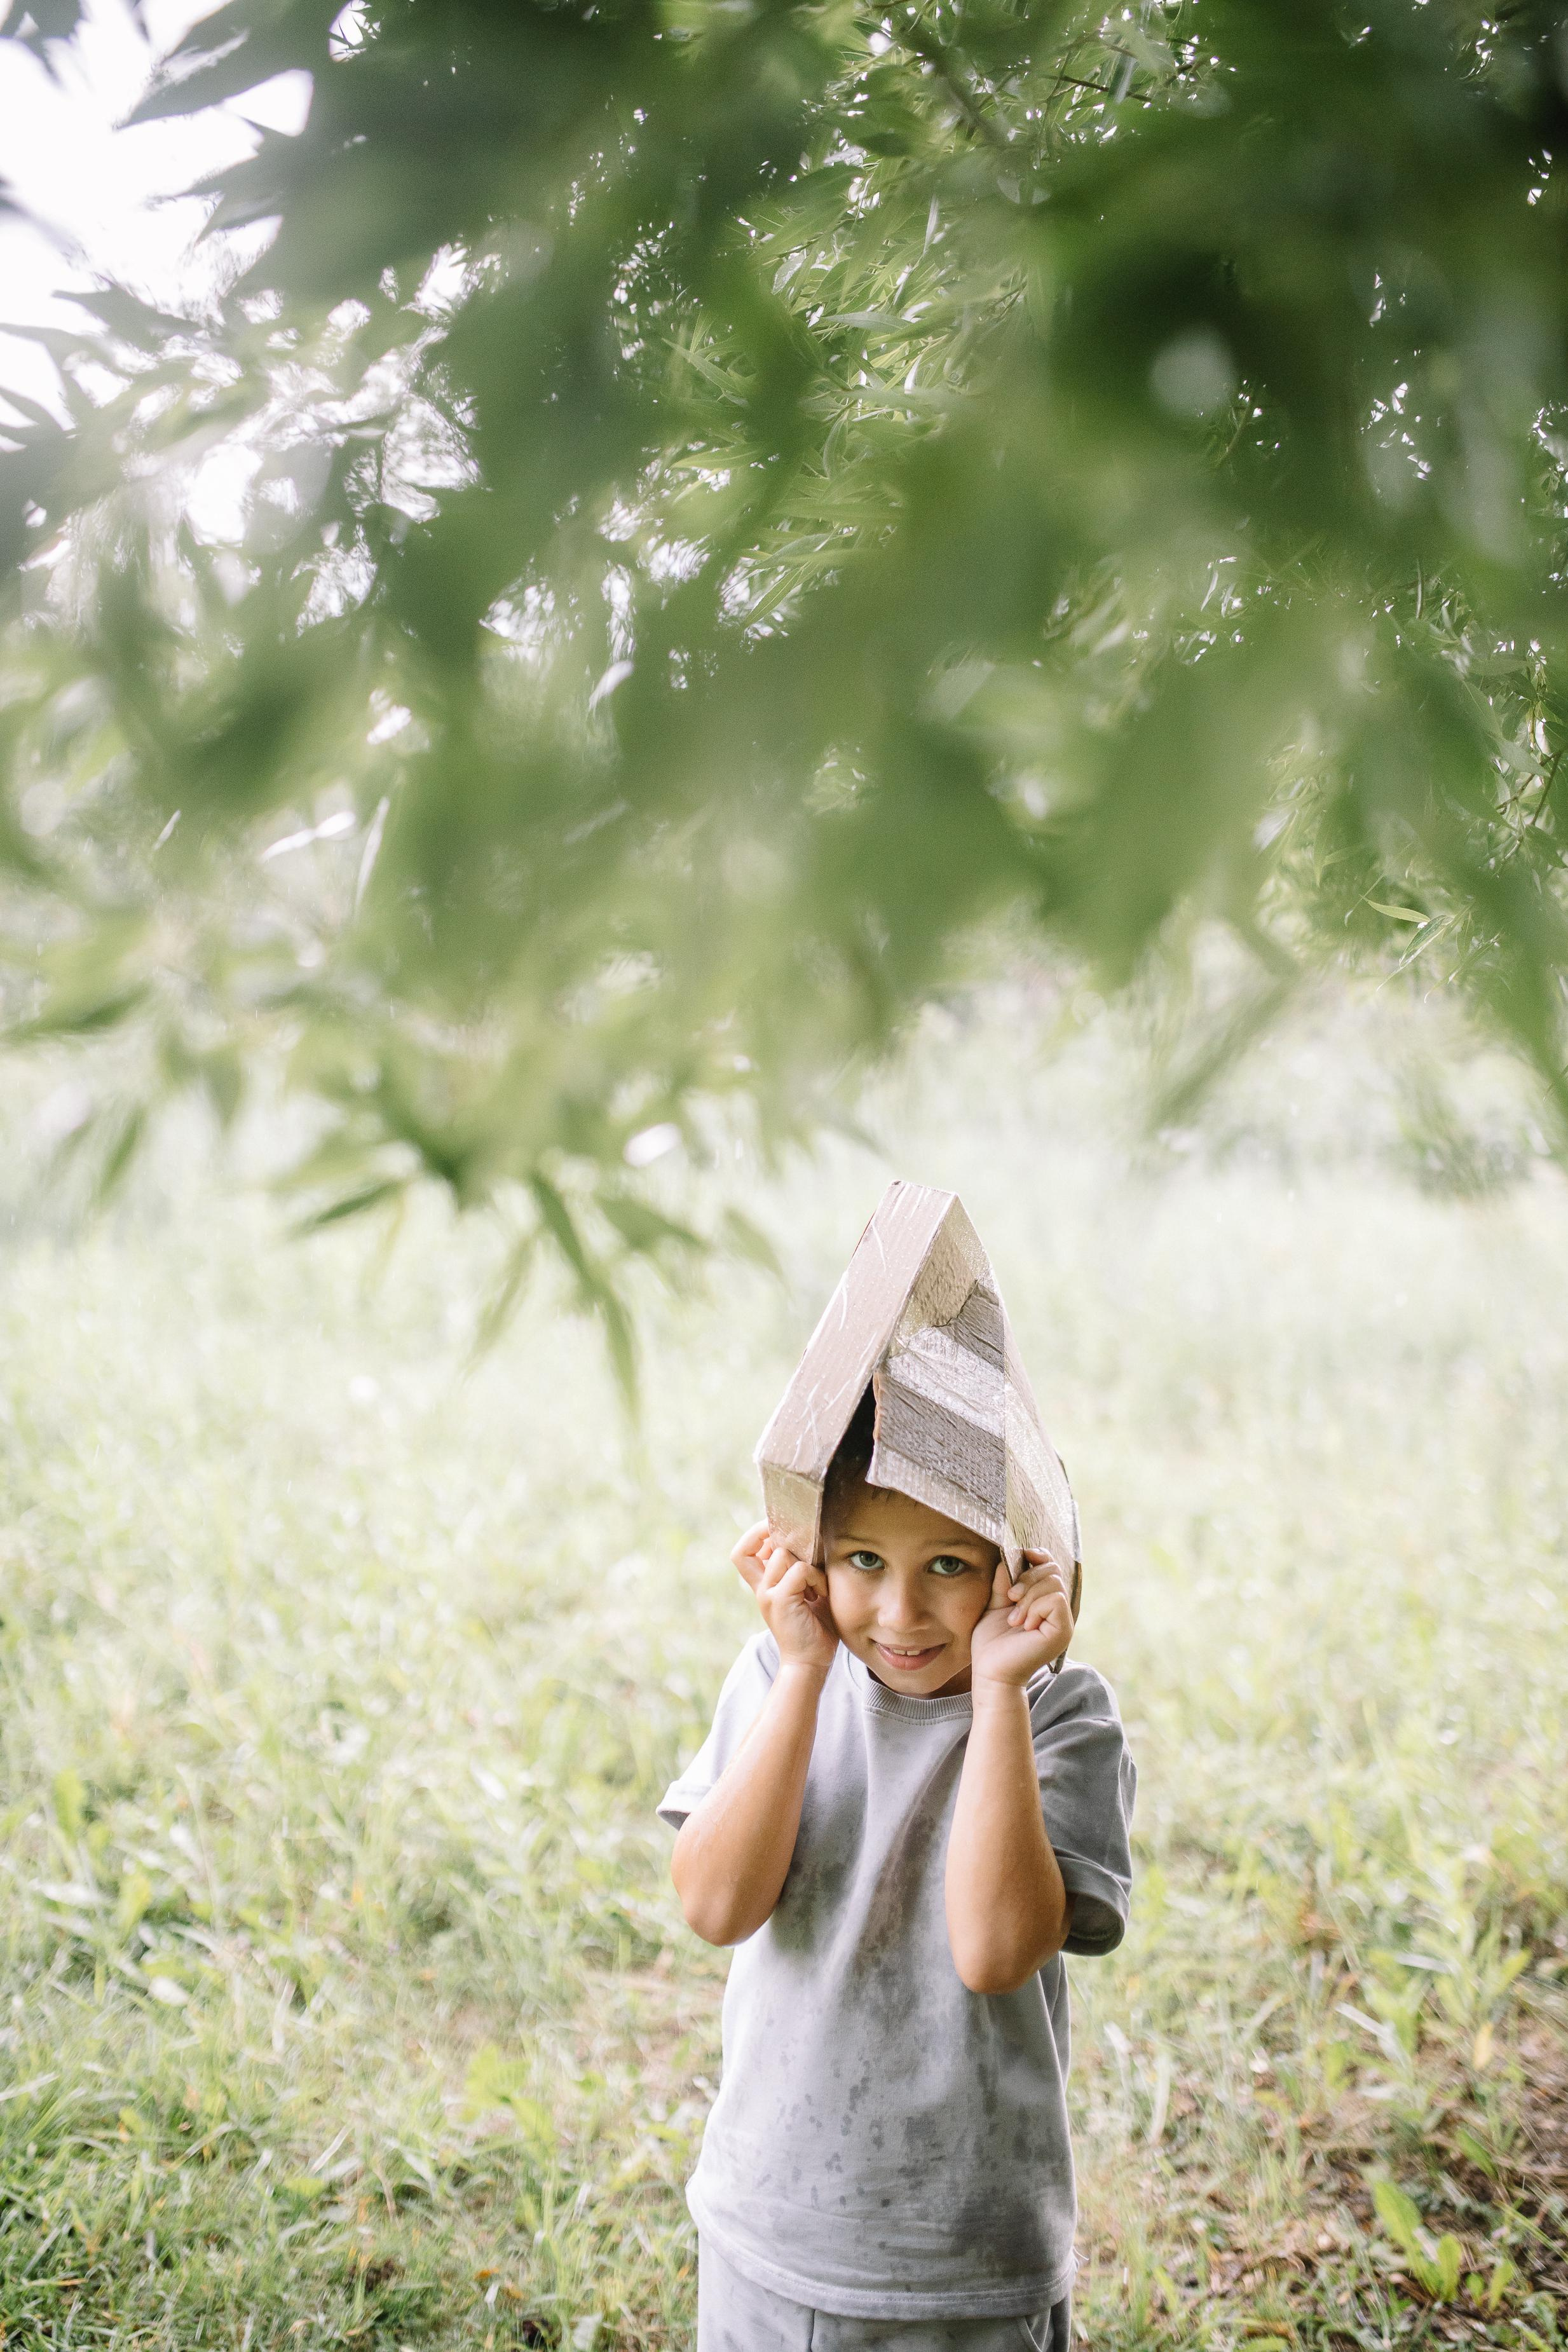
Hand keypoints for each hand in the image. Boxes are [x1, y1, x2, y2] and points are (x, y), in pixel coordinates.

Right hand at [731, 1520, 838, 1676]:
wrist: (811, 1663)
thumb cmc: (815, 1628)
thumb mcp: (807, 1593)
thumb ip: (802, 1570)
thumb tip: (811, 1543)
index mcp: (765, 1586)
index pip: (743, 1553)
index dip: (756, 1535)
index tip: (781, 1536)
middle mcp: (761, 1589)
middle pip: (744, 1550)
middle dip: (769, 1536)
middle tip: (798, 1546)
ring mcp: (767, 1595)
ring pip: (782, 1554)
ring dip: (807, 1562)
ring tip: (817, 1584)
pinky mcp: (780, 1601)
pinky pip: (800, 1570)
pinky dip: (817, 1577)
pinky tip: (822, 1593)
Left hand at [968, 1551, 1072, 1689]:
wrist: (991, 1672)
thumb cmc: (992, 1643)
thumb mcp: (995, 1604)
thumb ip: (1003, 1581)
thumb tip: (1010, 1556)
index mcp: (1044, 1601)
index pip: (1051, 1565)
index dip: (1039, 1555)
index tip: (1023, 1555)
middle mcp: (1058, 1610)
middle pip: (1053, 1570)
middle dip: (1027, 1578)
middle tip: (1011, 1598)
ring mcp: (1063, 1621)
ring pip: (1053, 1583)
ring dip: (1027, 1597)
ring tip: (1015, 1618)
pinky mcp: (1063, 1630)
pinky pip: (1055, 1600)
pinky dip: (1035, 1607)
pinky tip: (1025, 1624)